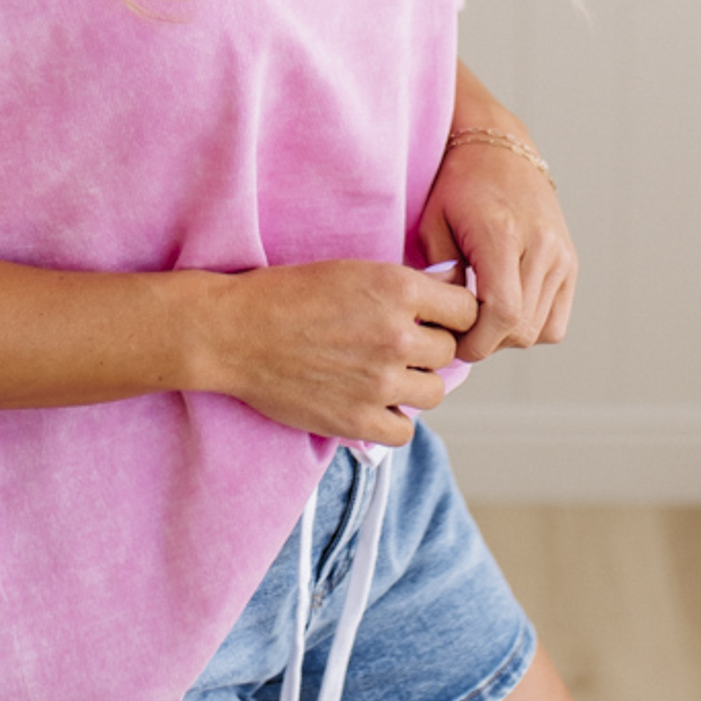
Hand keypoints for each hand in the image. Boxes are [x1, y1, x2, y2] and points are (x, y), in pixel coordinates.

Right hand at [207, 259, 479, 444]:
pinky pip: (404, 430)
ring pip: (433, 392)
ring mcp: (379, 381)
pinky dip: (393, 419)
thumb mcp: (351, 270)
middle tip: (396, 346)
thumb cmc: (286, 295)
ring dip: (414, 384)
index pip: (467, 309)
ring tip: (384, 374)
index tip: (435, 319)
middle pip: (449, 352)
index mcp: (397, 289)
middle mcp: (396, 336)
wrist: (233, 332)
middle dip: (427, 348)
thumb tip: (448, 290)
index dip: (452, 314)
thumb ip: (403, 286)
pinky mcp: (358, 419)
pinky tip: (372, 402)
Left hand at [417, 79, 576, 362]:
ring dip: (508, 337)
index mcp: (503, 235)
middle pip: (521, 328)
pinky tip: (505, 311)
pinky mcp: (570, 262)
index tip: (453, 342)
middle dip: (487, 342)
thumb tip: (451, 320)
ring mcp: (561, 256)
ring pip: (540, 330)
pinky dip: (531, 327)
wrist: (498, 147)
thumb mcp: (433, 223)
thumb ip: (442, 274)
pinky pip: (556, 322)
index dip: (477, 341)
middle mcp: (541, 246)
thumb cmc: (457, 184)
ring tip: (481, 319)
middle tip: (460, 333)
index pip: (503, 313)